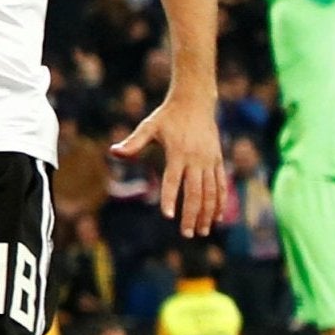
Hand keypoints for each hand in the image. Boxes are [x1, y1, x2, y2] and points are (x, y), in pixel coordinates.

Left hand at [109, 97, 222, 236]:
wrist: (196, 101)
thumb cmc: (168, 116)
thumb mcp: (149, 125)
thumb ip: (133, 142)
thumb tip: (113, 152)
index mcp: (178, 153)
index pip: (173, 180)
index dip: (170, 198)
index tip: (168, 216)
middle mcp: (196, 159)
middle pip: (195, 192)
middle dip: (191, 214)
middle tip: (186, 234)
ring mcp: (209, 161)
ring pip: (211, 192)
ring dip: (207, 213)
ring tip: (202, 231)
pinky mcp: (217, 160)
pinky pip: (221, 184)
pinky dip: (220, 202)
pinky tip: (218, 218)